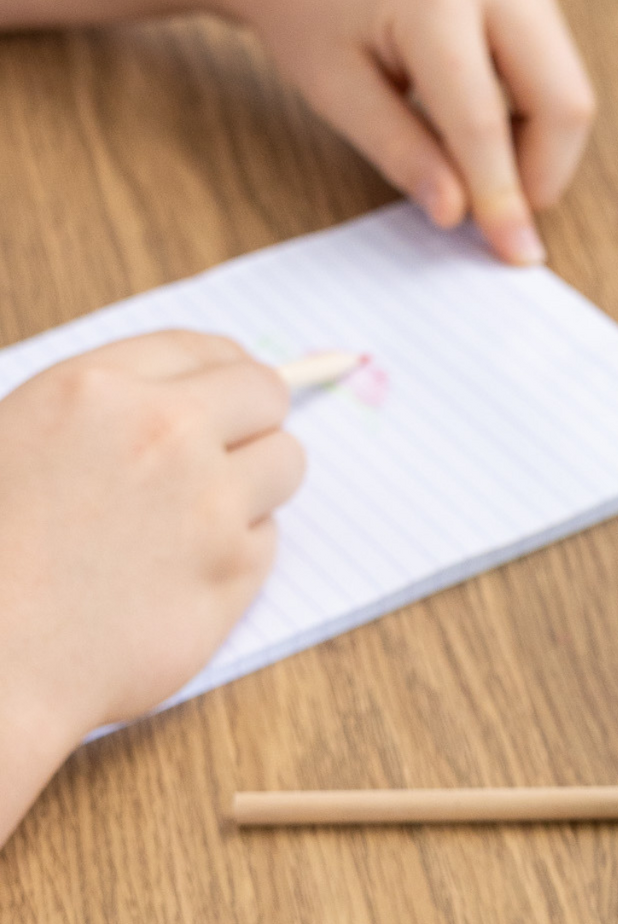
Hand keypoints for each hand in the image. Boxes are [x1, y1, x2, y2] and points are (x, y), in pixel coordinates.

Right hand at [0, 332, 303, 838]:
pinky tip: (181, 573)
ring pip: (284, 463)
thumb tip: (184, 396)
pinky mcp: (235, 572)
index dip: (223, 368)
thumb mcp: (16, 439)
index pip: (201, 349)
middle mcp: (164, 434)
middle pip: (264, 395)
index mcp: (96, 391)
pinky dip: (238, 551)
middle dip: (253, 419)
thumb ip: (99, 408)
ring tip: (195, 519)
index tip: (230, 388)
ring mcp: (209, 504)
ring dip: (254, 483)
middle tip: (230, 450)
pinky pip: (268, 539)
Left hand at [231, 0, 595, 264]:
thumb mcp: (337, 95)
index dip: (502, 196)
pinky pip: (559, 73)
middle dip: (542, 174)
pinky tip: (485, 136)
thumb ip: (402, 154)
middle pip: (562, 100)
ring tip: (477, 171)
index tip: (515, 254)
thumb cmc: (310, 16)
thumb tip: (459, 214)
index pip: (483, 120)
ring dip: (541, 150)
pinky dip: (536, 121)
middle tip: (496, 217)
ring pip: (570, 90)